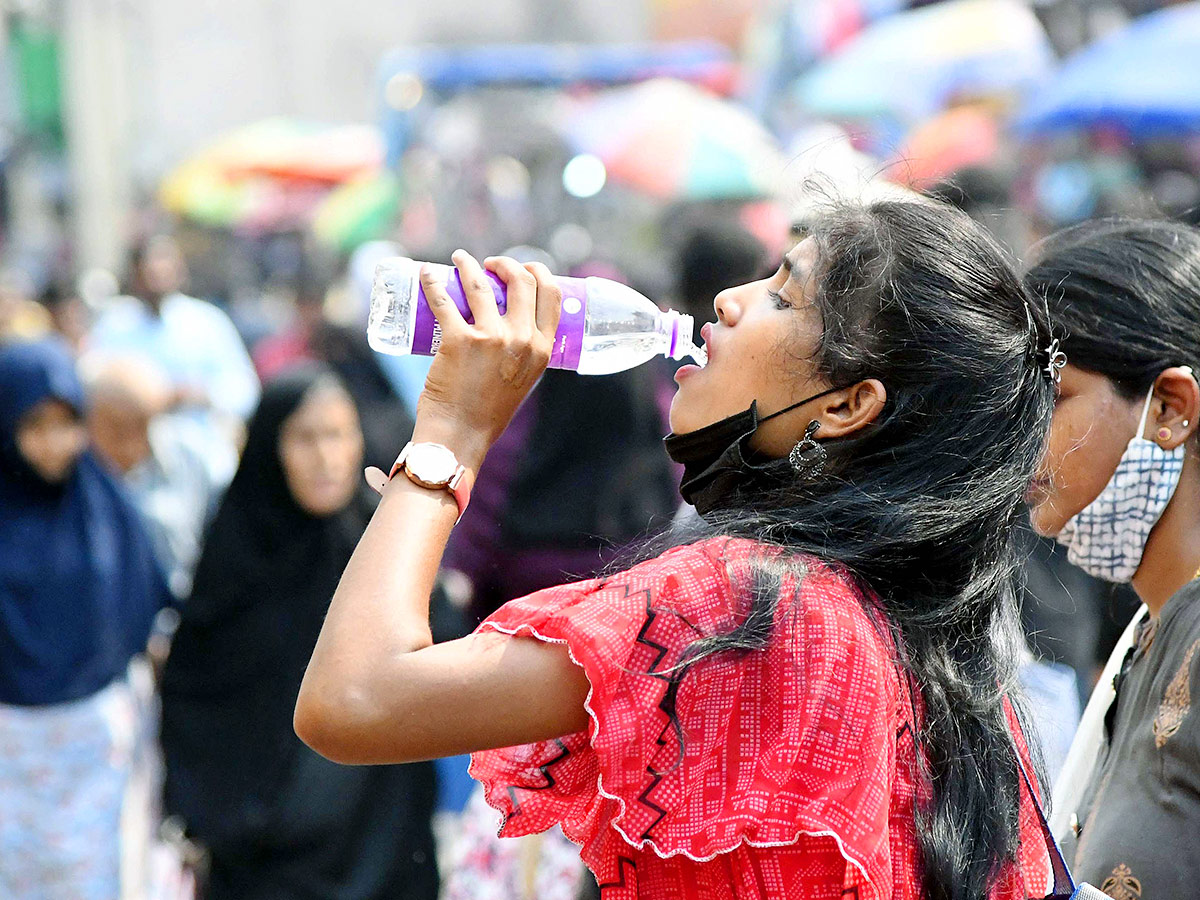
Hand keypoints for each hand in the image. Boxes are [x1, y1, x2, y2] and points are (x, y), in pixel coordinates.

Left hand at [413, 250, 561, 470]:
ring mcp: (491, 338)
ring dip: (468, 264)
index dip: (537, 271)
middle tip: (489, 264)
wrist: (460, 437)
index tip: (522, 268)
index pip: (551, 295)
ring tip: (459, 259)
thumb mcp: (521, 381)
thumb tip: (508, 330)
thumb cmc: (486, 413)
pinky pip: (443, 300)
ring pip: (481, 284)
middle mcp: (522, 340)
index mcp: (542, 350)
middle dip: (505, 263)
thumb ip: (521, 356)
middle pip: (521, 281)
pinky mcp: (458, 341)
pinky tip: (425, 274)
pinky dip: (432, 283)